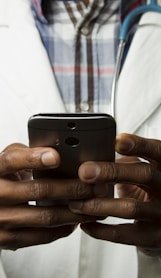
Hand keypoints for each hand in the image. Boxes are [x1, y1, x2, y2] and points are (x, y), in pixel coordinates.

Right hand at [0, 143, 103, 249]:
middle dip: (72, 187)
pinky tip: (76, 220)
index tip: (56, 157)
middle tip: (94, 185)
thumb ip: (27, 154)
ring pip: (46, 216)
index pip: (12, 161)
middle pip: (38, 190)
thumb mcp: (8, 161)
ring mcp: (2, 219)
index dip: (34, 159)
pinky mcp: (9, 239)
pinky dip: (64, 228)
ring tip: (94, 203)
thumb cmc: (3, 179)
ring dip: (75, 210)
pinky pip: (42, 236)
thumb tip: (59, 151)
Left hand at [69, 134, 160, 254]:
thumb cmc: (147, 189)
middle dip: (111, 172)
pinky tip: (86, 223)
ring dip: (99, 204)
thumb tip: (92, 155)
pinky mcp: (153, 237)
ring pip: (131, 207)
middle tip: (85, 172)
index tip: (116, 141)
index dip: (138, 145)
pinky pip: (125, 235)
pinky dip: (101, 230)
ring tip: (76, 202)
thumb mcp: (143, 170)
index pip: (156, 150)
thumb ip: (125, 161)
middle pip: (144, 175)